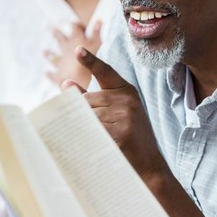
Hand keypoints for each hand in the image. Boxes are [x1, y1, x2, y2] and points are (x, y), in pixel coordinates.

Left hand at [45, 21, 101, 87]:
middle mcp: (65, 49)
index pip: (75, 27)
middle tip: (53, 30)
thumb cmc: (92, 60)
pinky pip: (52, 74)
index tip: (79, 25)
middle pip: (60, 39)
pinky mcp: (58, 75)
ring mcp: (60, 62)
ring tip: (44, 52)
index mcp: (76, 39)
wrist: (81, 79)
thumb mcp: (98, 44)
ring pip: (53, 56)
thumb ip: (97, 33)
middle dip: (58, 34)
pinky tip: (47, 73)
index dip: (77, 25)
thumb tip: (98, 20)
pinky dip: (50, 74)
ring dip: (49, 54)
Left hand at [64, 47, 168, 184]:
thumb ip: (94, 98)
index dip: (90, 61)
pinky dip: (88, 137)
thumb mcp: (116, 113)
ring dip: (86, 127)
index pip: (105, 72)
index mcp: (126, 91)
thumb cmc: (129, 138)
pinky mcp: (120, 132)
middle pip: (86, 99)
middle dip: (84, 113)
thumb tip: (66, 83)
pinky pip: (91, 130)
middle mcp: (127, 100)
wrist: (150, 166)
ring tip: (102, 139)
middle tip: (100, 130)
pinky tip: (99, 144)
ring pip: (86, 115)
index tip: (77, 50)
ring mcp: (124, 116)